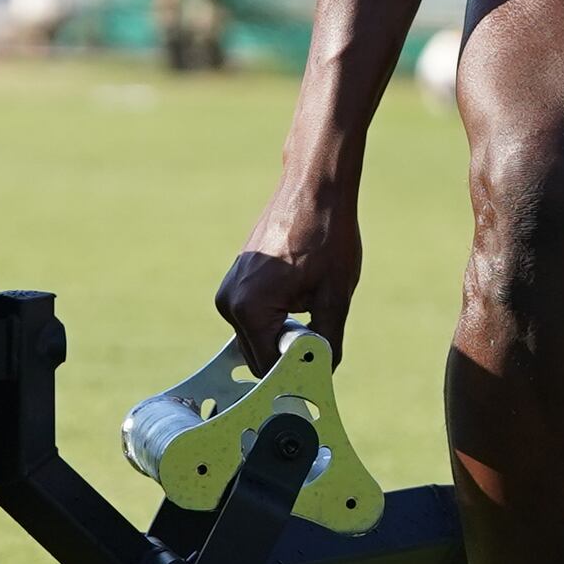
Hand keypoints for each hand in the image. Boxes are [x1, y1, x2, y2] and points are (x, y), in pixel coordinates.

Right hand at [216, 181, 359, 366]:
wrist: (313, 189)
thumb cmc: (327, 237)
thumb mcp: (335, 296)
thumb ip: (327, 341)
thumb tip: (322, 372)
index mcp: (250, 309)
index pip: (268, 368)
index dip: (295, 374)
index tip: (317, 374)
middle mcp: (229, 304)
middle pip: (259, 357)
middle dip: (288, 355)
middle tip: (322, 337)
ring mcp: (227, 292)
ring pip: (257, 338)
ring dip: (283, 336)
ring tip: (312, 304)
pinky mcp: (234, 283)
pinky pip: (254, 318)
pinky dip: (275, 319)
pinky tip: (300, 293)